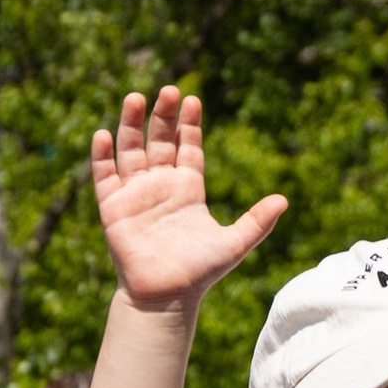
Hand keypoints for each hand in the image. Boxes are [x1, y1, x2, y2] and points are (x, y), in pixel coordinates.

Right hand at [92, 85, 285, 312]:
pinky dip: (102, 155)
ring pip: (131, 150)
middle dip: (163, 115)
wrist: (167, 297)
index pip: (187, 147)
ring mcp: (135, 195)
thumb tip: (284, 199)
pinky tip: (104, 134)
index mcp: (188, 189)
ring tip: (135, 98)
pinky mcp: (113, 208)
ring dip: (131, 124)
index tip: (193, 100)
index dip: (189, 124)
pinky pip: (105, 176)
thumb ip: (258, 221)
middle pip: (159, 140)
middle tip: (169, 90)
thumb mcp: (235, 243)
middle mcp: (160, 186)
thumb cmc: (200, 273)